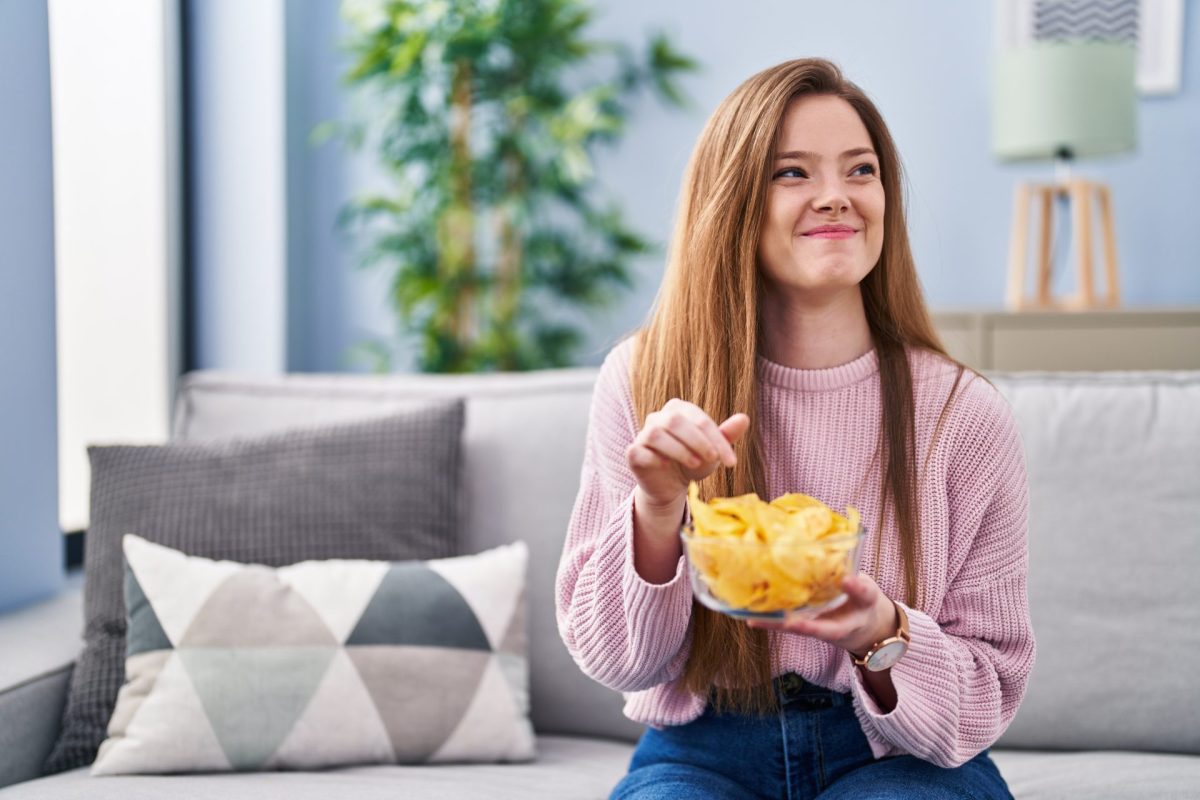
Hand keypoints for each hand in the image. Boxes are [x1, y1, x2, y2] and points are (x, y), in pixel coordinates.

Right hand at [626, 399, 749, 509]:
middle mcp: (657, 418)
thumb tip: (745, 418)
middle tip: (713, 460)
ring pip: (656, 434)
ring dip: (678, 449)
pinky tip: (666, 466)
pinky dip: (654, 458)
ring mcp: (643, 435)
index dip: (717, 439)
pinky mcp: (633, 453)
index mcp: (679, 410)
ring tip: (695, 464)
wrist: (671, 486)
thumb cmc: (693, 462)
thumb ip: (726, 435)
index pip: (699, 419)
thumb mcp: (713, 451)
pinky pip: (639, 451)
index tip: (732, 462)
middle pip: (675, 421)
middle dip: (698, 441)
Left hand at [747, 573, 896, 657]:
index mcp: (836, 628)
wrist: (863, 618)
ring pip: (783, 619)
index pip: (818, 631)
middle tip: (753, 619)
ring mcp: (807, 619)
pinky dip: (770, 600)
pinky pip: (784, 606)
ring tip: (742, 606)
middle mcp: (816, 626)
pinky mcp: (801, 609)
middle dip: (773, 623)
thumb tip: (846, 579)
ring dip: (765, 613)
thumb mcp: (869, 599)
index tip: (791, 624)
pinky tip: (751, 591)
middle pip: (791, 628)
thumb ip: (859, 590)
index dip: (804, 627)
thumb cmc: (865, 606)